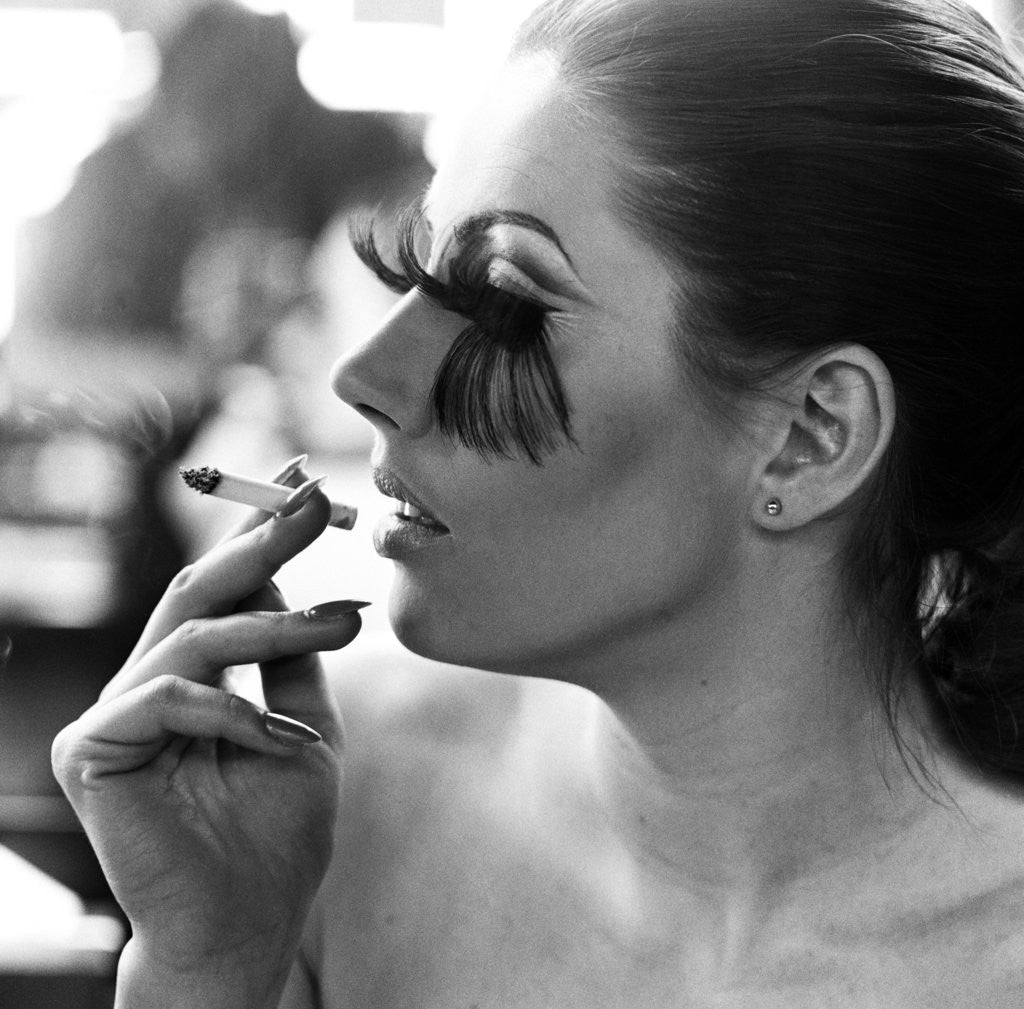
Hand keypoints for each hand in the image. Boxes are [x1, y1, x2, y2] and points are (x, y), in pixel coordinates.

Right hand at [51, 471, 362, 1006]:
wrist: (248, 926)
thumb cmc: (277, 833)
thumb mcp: (305, 725)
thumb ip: (291, 659)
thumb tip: (296, 580)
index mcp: (194, 676)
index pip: (223, 590)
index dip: (260, 532)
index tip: (307, 484)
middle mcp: (150, 685)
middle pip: (200, 589)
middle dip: (263, 539)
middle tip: (320, 500)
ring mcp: (115, 716)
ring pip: (195, 633)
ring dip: (277, 621)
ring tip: (343, 623)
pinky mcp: (92, 752)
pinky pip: (167, 696)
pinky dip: (231, 707)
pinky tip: (275, 735)